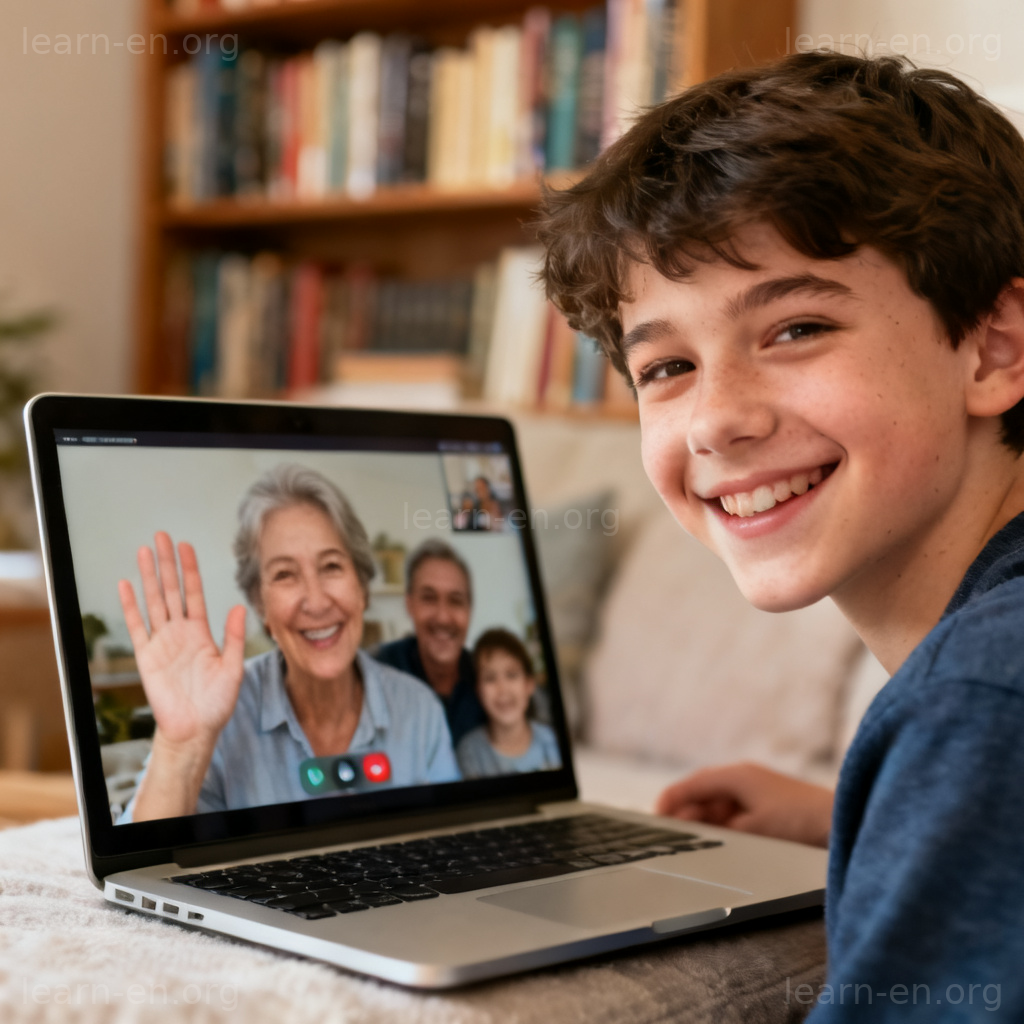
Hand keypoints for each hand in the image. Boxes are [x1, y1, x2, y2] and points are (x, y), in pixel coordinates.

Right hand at [119, 531, 245, 757]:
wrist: (195, 729)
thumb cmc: (216, 703)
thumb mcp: (233, 668)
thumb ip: (233, 637)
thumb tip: (237, 607)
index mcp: (201, 632)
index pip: (194, 593)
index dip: (190, 569)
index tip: (186, 546)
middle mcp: (180, 632)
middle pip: (171, 590)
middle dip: (167, 563)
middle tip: (162, 536)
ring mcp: (161, 642)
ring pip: (154, 602)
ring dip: (149, 576)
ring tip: (144, 551)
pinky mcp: (146, 656)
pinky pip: (136, 627)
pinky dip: (130, 606)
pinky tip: (126, 585)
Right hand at [655, 762, 832, 847]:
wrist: (841, 822)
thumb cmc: (798, 819)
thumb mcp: (751, 827)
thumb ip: (719, 829)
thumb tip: (696, 831)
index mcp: (736, 776)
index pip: (693, 784)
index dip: (671, 800)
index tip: (655, 816)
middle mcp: (745, 778)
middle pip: (704, 793)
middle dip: (686, 811)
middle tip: (669, 833)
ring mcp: (757, 791)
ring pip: (719, 804)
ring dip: (704, 820)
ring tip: (690, 840)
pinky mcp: (769, 806)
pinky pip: (735, 813)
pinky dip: (722, 824)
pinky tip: (719, 840)